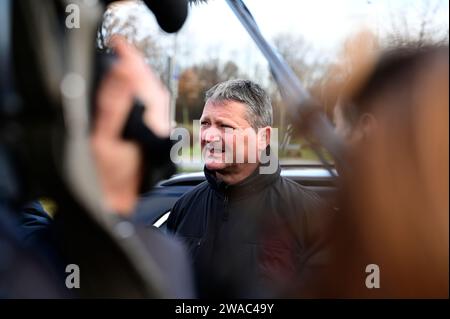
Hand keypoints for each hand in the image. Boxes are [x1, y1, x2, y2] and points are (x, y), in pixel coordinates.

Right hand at [91, 36, 170, 213]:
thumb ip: (114, 103)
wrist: (114, 204)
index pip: (145, 82)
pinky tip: (130, 93)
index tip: (119, 45)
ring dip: (140, 80)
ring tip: (125, 65)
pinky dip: (140, 96)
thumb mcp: (102, 138)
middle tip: (120, 52)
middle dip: (137, 67)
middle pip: (152, 89)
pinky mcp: (151, 139)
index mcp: (149, 122)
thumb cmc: (106, 176)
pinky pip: (149, 111)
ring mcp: (155, 132)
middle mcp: (157, 125)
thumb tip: (124, 71)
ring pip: (152, 99)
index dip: (132, 60)